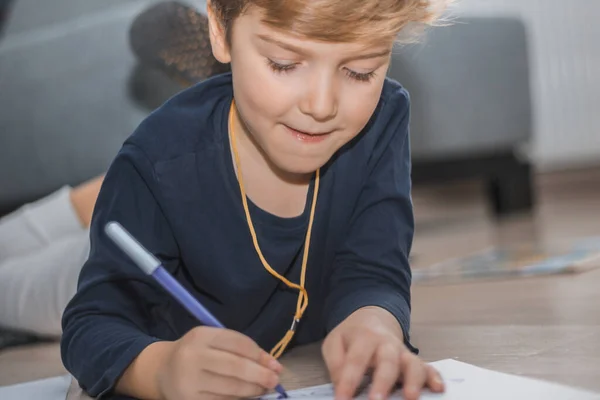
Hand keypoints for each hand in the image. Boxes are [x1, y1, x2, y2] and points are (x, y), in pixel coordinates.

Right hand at [156, 326, 282, 399]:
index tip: (275, 365)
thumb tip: (272, 365)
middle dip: (259, 375)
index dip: (260, 355)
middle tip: (274, 381)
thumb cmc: (196, 353)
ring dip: (252, 390)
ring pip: (230, 387)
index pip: (237, 343)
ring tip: (263, 389)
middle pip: (235, 366)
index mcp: (201, 336)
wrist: (162, 371)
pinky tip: (246, 396)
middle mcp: (193, 356)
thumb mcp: (213, 342)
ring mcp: (189, 380)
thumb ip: (241, 348)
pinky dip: (238, 399)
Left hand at [322, 307, 444, 399]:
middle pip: (387, 361)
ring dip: (413, 381)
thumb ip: (336, 362)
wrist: (372, 319)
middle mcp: (387, 344)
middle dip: (383, 382)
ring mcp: (403, 353)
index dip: (349, 381)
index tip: (342, 399)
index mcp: (364, 337)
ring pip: (412, 364)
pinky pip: (427, 368)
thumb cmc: (352, 336)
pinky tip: (438, 389)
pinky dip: (434, 377)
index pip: (356, 360)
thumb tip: (341, 384)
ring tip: (411, 397)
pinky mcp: (414, 362)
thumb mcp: (335, 342)